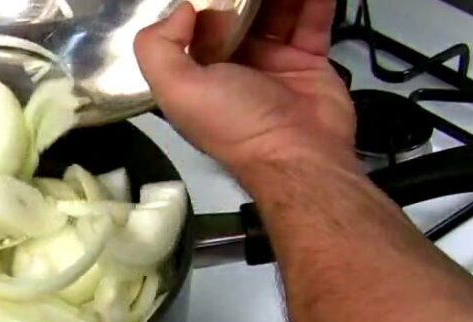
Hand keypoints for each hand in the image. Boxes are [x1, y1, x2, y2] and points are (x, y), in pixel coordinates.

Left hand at [134, 0, 355, 175]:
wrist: (298, 155)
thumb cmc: (234, 122)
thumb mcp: (177, 90)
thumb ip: (159, 47)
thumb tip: (181, 9)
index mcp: (199, 73)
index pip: (194, 26)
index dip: (200, 3)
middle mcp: (234, 65)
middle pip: (236, 13)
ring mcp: (273, 61)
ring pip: (274, 11)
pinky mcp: (309, 60)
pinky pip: (310, 20)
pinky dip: (313, 0)